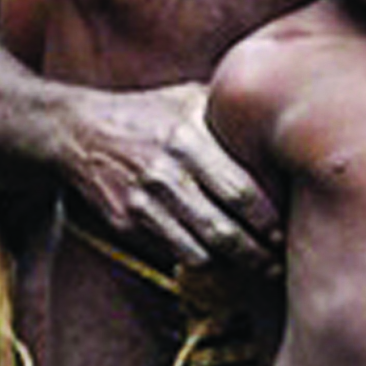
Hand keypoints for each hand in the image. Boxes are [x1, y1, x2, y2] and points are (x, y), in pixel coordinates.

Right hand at [59, 83, 276, 268]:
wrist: (78, 130)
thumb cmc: (147, 113)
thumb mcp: (188, 98)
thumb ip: (229, 114)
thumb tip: (283, 122)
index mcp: (187, 138)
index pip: (240, 191)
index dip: (269, 220)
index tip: (287, 231)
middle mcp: (164, 172)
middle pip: (223, 229)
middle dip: (258, 253)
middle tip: (280, 262)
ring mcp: (142, 202)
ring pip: (199, 251)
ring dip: (234, 266)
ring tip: (260, 267)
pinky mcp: (126, 223)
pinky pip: (174, 253)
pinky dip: (202, 262)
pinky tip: (222, 261)